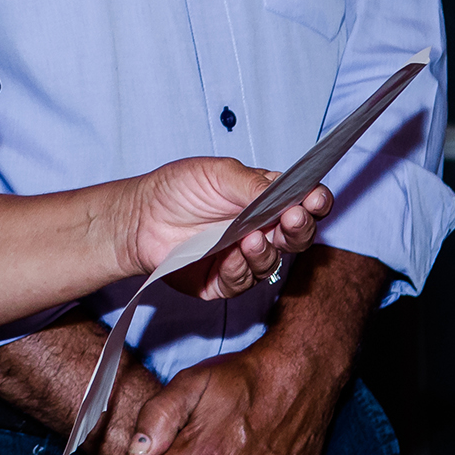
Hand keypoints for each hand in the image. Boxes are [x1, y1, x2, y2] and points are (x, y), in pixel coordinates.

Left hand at [121, 157, 331, 300]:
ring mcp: (244, 257)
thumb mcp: (216, 173)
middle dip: (299, 228)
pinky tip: (228, 257)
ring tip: (249, 238)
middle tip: (292, 219)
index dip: (314, 201)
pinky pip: (243, 282)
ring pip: (273, 263)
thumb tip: (284, 192)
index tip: (315, 199)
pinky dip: (239, 270)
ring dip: (265, 251)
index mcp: (265, 198)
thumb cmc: (177, 188)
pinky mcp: (225, 281)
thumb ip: (252, 183)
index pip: (302, 201)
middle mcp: (260, 229)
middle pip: (296, 236)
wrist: (139, 217)